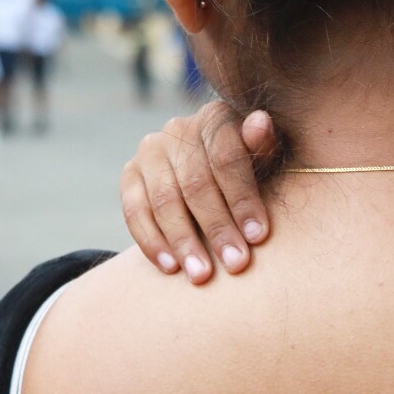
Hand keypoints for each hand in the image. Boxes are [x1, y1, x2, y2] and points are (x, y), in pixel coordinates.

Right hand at [120, 102, 277, 284]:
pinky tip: (170, 267)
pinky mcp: (130, 175)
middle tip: (235, 263)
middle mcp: (177, 129)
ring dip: (184, 241)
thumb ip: (263, 146)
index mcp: (214, 119)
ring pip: (164, 200)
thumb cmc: (247, 170)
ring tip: (201, 274)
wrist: (209, 175)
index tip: (258, 236)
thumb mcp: (263, 158)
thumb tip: (261, 122)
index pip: (226, 157)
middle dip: (217, 227)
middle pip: (195, 182)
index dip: (243, 198)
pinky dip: (151, 242)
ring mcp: (150, 151)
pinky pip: (134, 212)